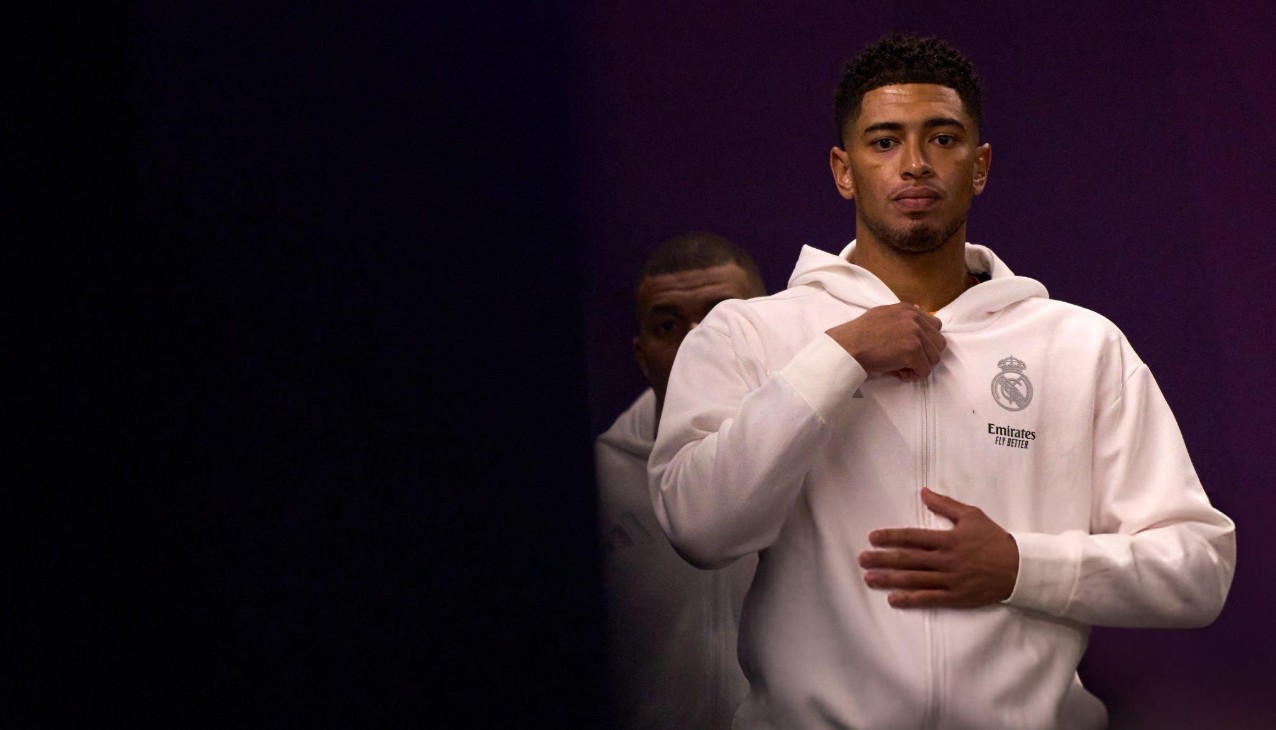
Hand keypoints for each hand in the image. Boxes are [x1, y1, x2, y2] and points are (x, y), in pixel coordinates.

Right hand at [825, 303, 944, 379]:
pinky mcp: (912, 351)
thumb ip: (903, 314)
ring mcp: (915, 335)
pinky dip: (914, 374)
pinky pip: (924, 369)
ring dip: (921, 365)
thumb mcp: (883, 314)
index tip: (913, 348)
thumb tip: (919, 309)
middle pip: (939, 342)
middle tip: (910, 360)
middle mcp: (915, 319)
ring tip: (903, 368)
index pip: (935, 325)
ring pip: (934, 358)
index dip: (927, 340)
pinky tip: (900, 372)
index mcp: (909, 309)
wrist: (848, 345)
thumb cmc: (860, 333)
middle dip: (927, 354)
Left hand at [858, 488, 1018, 608]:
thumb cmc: (994, 539)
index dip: (891, 537)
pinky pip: (929, 599)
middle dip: (882, 559)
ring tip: (869, 578)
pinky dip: (910, 599)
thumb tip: (924, 492)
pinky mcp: (956, 597)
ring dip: (890, 579)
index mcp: (947, 539)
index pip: (912, 537)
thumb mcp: (972, 515)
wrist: (1020, 568)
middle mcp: (945, 560)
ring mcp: (950, 580)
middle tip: (862, 559)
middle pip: (908, 559)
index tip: (873, 538)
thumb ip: (945, 505)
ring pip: (914, 580)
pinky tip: (893, 599)